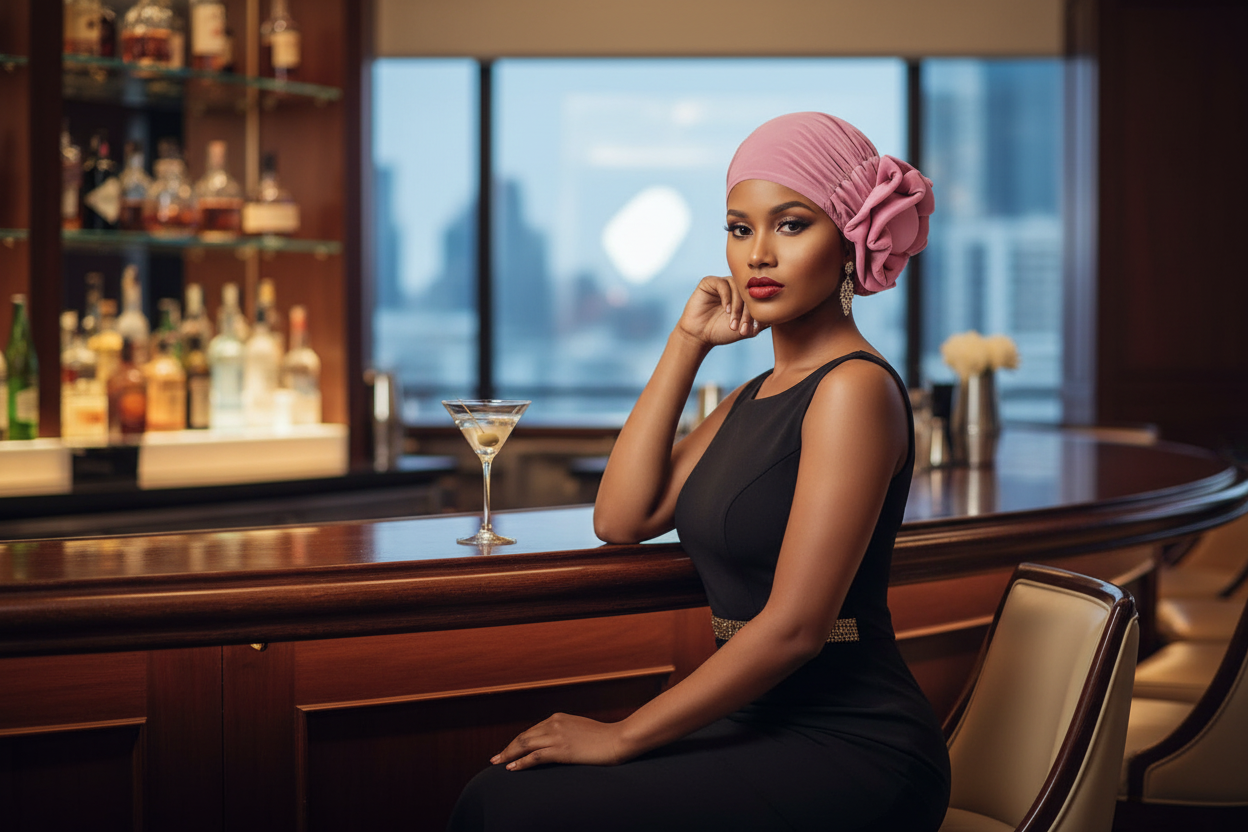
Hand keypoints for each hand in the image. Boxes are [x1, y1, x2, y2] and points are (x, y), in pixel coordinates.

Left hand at [492, 712, 630, 770]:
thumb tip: (556, 742)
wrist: (617, 740)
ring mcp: (557, 736)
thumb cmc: (603, 737)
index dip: (517, 741)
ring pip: (525, 744)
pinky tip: (512, 768)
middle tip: (495, 759)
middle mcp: (554, 723)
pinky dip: (521, 762)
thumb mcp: (580, 730)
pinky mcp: (561, 749)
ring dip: (509, 754)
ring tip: (498, 763)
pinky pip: (535, 756)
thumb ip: (566, 732)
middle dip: (508, 748)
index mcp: (558, 718)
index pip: (531, 730)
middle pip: (524, 736)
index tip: (508, 750)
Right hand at [676, 276, 765, 346]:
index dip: (756, 314)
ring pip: (737, 288)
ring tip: (732, 322)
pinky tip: (726, 310)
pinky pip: (723, 284)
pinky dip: (727, 297)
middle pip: (748, 292)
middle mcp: (734, 287)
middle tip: (743, 327)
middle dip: (747, 312)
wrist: (700, 335)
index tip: (752, 330)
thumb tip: (778, 317)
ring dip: (737, 307)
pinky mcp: (709, 282)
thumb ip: (761, 322)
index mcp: (744, 296)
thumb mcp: (746, 329)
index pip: (756, 298)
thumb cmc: (722, 332)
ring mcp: (722, 283)